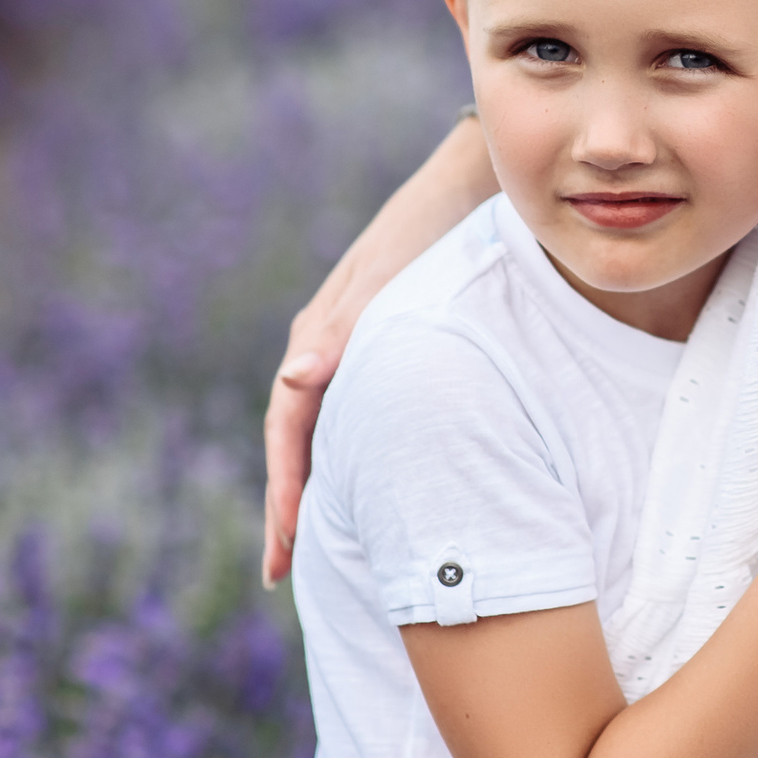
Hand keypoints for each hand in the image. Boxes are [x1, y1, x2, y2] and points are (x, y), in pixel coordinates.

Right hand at [263, 116, 496, 586]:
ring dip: (320, 485)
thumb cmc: (436, 230)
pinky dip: (354, 454)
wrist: (473, 185)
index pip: (288, 435)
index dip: (284, 497)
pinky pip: (357, 413)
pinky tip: (370, 484)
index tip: (283, 553)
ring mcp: (353, 348)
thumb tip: (295, 380)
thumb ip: (346, 328)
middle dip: (291, 508)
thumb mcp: (392, 278)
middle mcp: (327, 348)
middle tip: (285, 572)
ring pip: (325, 431)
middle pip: (298, 444)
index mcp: (320, 339)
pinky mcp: (383, 344)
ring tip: (319, 544)